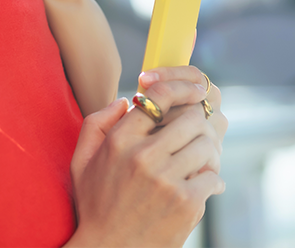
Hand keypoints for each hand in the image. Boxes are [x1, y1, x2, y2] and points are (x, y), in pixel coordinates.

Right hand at [66, 67, 225, 246]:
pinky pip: (212, 177)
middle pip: (191, 118)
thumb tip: (125, 100)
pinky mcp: (185, 203)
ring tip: (199, 161)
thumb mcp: (82, 162)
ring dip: (207, 152)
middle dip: (199, 122)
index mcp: (119, 141)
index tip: (195, 92)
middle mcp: (143, 157)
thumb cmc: (96, 206)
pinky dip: (211, 181)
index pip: (159, 96)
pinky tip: (201, 186)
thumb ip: (97, 124)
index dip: (182, 88)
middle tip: (197, 132)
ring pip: (206, 145)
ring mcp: (166, 180)